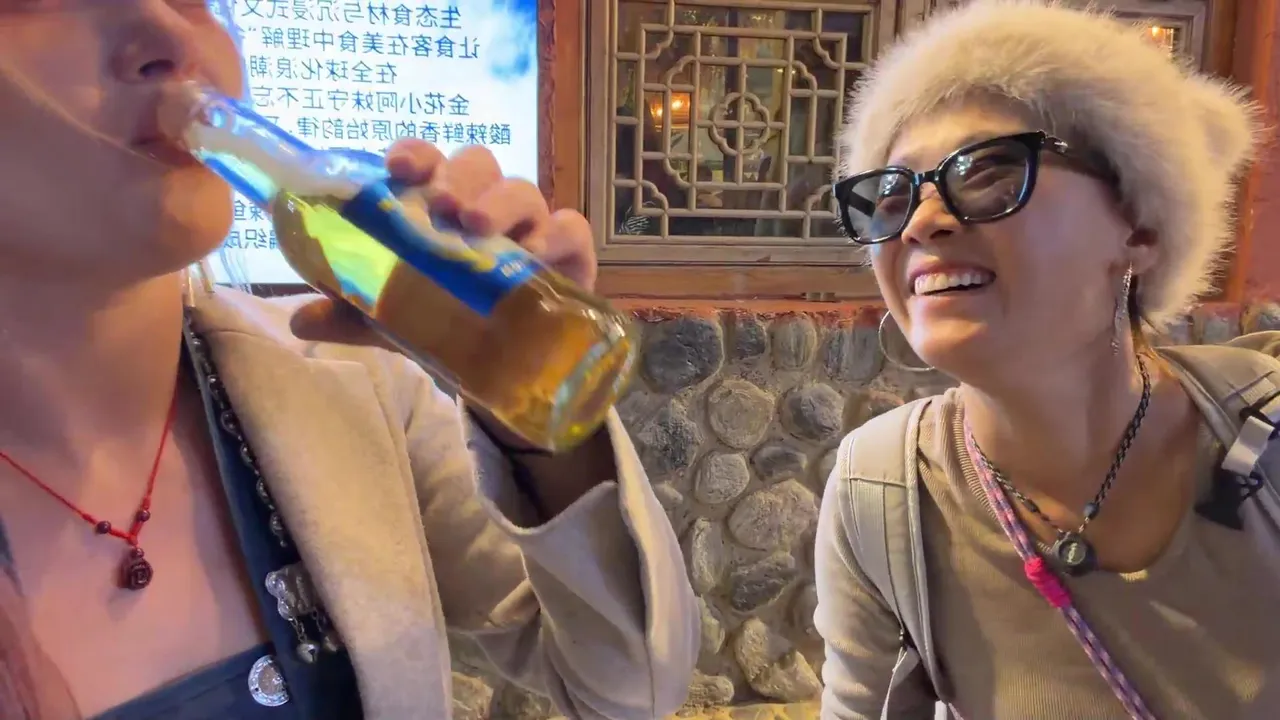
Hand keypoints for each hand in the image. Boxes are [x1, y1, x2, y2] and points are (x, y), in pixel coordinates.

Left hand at [290, 138, 596, 344]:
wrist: (508, 369)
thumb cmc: (451, 324)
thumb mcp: (396, 322)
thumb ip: (353, 316)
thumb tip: (297, 321)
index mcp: (441, 209)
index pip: (429, 164)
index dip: (416, 155)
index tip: (397, 166)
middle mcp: (486, 208)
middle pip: (479, 166)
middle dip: (459, 177)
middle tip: (443, 205)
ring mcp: (531, 229)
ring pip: (523, 191)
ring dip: (499, 202)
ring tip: (477, 228)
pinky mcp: (570, 255)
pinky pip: (570, 229)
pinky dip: (556, 233)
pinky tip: (538, 252)